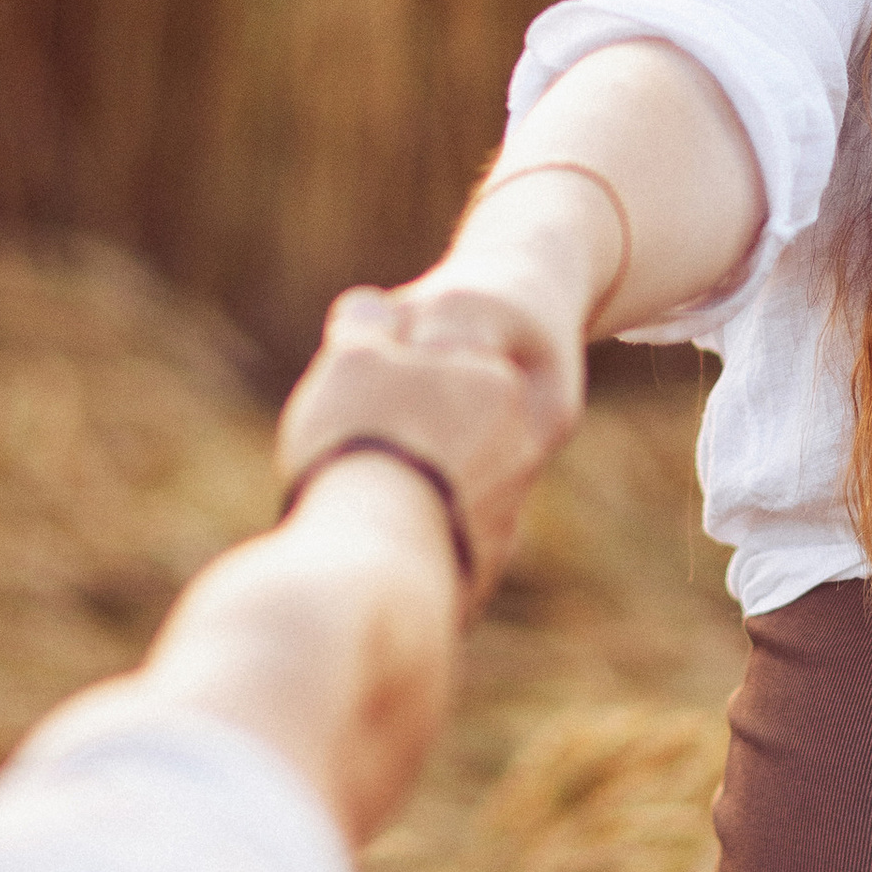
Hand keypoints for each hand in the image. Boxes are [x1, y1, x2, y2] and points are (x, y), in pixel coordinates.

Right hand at [275, 287, 550, 602]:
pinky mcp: (484, 566)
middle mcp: (517, 448)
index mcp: (495, 383)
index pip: (448, 360)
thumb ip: (365, 325)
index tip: (364, 387)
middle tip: (362, 439)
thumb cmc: (362, 446)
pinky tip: (373, 539)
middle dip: (417, 429)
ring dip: (421, 484)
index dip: (397, 371)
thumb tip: (370, 305)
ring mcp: (506, 511)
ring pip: (459, 484)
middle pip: (459, 426)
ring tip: (362, 494)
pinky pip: (448, 539)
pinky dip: (420, 535)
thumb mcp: (353, 359)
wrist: (370, 567)